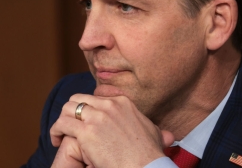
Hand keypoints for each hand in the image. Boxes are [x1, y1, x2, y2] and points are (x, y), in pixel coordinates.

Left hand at [50, 94, 173, 167]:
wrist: (144, 166)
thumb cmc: (149, 154)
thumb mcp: (154, 133)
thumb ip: (152, 128)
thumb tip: (170, 135)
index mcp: (122, 102)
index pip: (96, 96)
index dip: (87, 107)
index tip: (84, 118)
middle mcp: (109, 105)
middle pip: (79, 99)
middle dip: (72, 111)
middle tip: (69, 125)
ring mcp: (98, 117)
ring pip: (68, 108)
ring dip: (62, 120)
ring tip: (60, 133)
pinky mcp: (87, 132)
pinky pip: (62, 124)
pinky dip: (56, 131)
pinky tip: (56, 140)